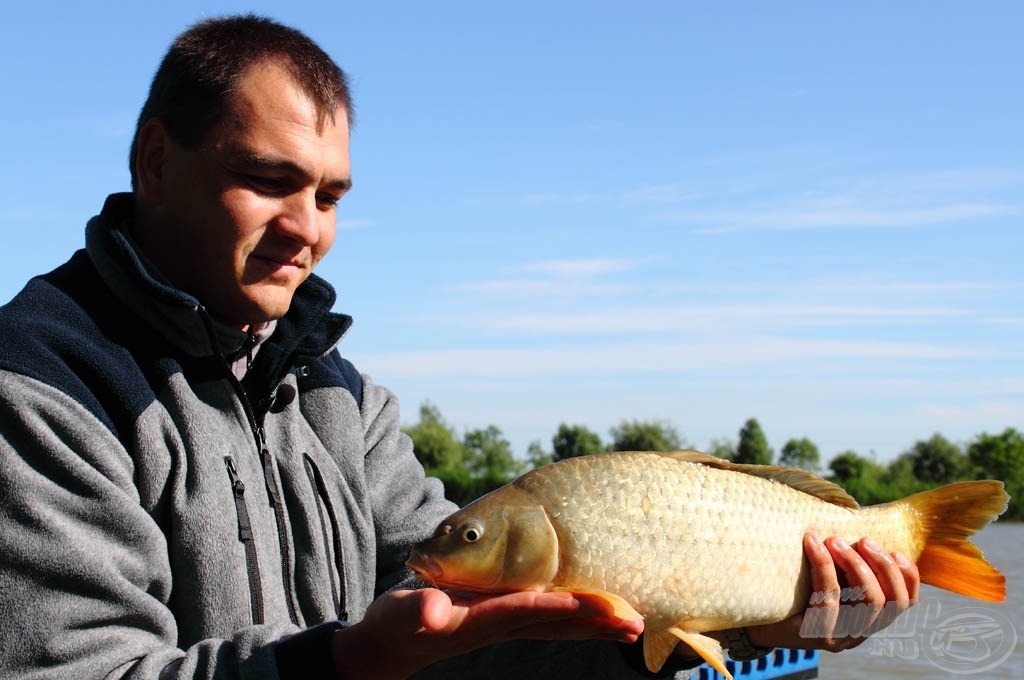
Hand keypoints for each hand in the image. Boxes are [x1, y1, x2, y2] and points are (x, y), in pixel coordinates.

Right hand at [331, 588, 643, 678]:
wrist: (393, 642)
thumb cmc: (396, 623)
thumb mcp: (402, 614)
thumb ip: (419, 610)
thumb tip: (433, 611)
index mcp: (481, 618)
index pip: (530, 609)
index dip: (564, 607)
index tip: (596, 607)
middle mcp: (501, 622)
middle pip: (558, 622)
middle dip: (596, 623)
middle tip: (637, 624)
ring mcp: (505, 622)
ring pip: (560, 623)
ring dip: (596, 624)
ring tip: (635, 625)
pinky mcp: (504, 617)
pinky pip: (550, 617)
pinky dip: (578, 616)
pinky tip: (599, 615)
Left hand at [746, 532, 919, 652]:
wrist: (752, 613)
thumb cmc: (792, 587)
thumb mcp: (826, 573)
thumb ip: (846, 560)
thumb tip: (861, 521)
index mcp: (869, 618)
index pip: (905, 603)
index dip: (909, 577)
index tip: (897, 550)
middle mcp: (860, 632)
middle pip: (890, 602)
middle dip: (881, 565)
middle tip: (862, 539)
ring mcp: (840, 637)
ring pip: (867, 601)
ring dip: (855, 564)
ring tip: (834, 539)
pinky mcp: (816, 635)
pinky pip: (828, 599)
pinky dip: (824, 566)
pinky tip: (812, 543)